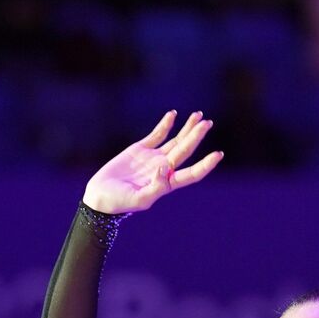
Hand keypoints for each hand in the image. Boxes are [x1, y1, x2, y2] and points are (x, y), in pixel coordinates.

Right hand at [82, 110, 222, 214]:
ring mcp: (153, 158)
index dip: (206, 165)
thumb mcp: (139, 199)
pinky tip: (173, 114)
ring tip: (198, 116)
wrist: (100, 197)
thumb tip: (166, 167)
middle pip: (185, 150)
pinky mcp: (140, 149)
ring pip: (175, 140)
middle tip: (207, 122)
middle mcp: (164, 169)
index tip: (218, 154)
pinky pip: (156, 135)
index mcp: (167, 183)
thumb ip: (156, 186)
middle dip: (196, 136)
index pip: (192, 173)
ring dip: (187, 128)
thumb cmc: (119, 203)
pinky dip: (165, 125)